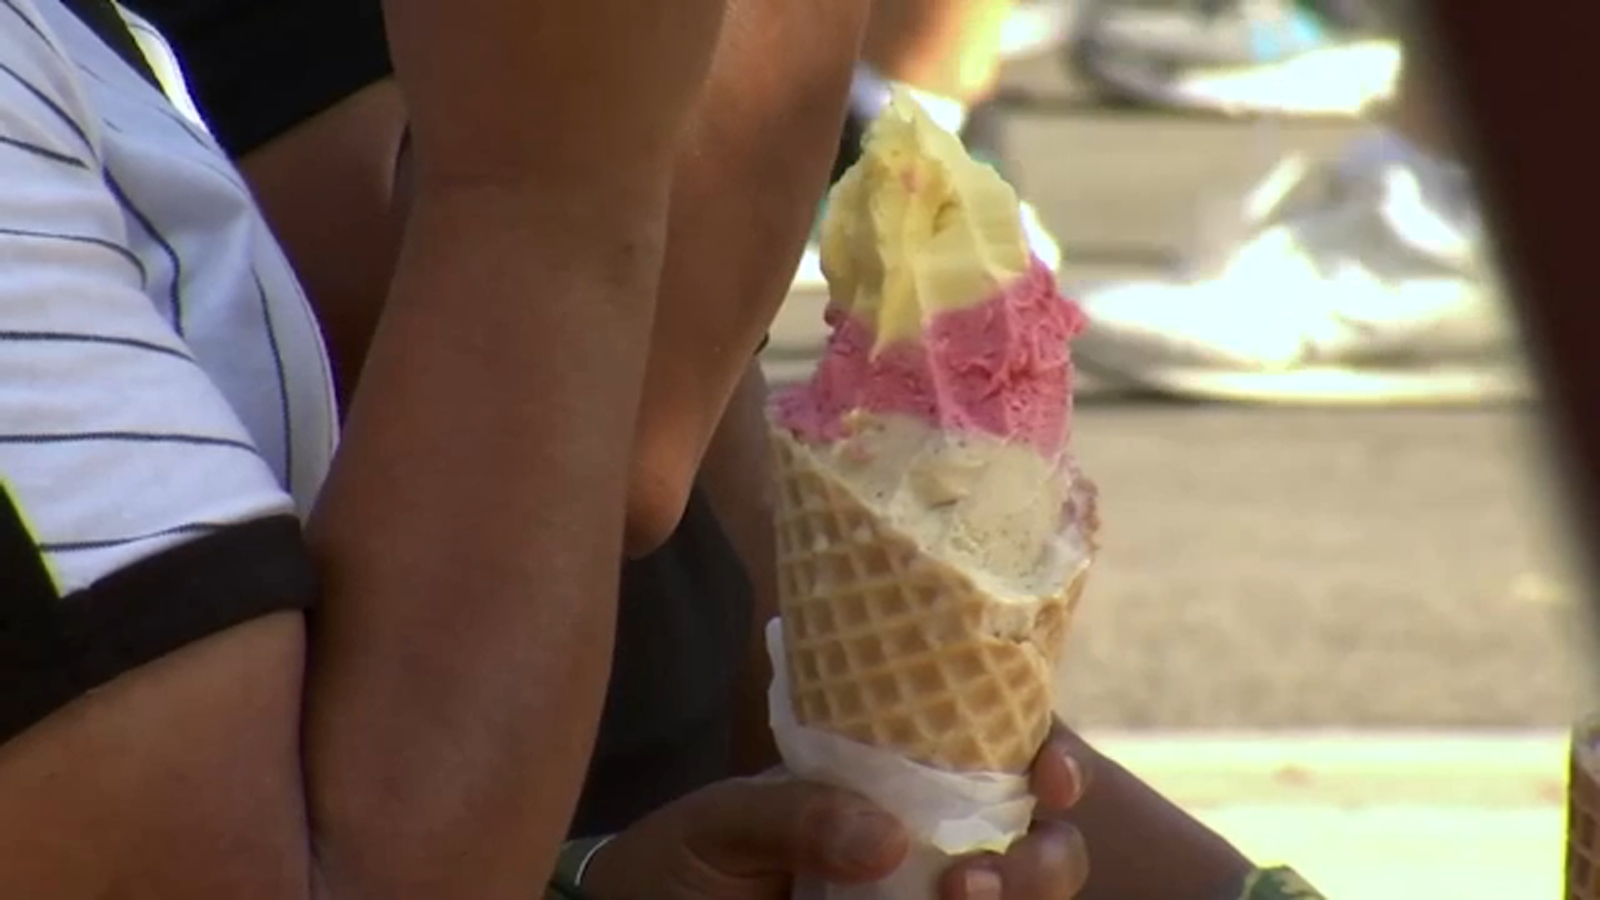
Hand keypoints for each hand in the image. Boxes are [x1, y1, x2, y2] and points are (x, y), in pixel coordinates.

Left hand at [581, 720, 1090, 899]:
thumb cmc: (683, 860)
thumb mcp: (723, 821)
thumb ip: (797, 813)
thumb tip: (889, 841)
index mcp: (900, 787)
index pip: (1004, 763)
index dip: (1052, 764)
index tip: (1051, 773)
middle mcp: (931, 850)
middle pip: (1043, 851)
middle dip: (1047, 861)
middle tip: (976, 881)